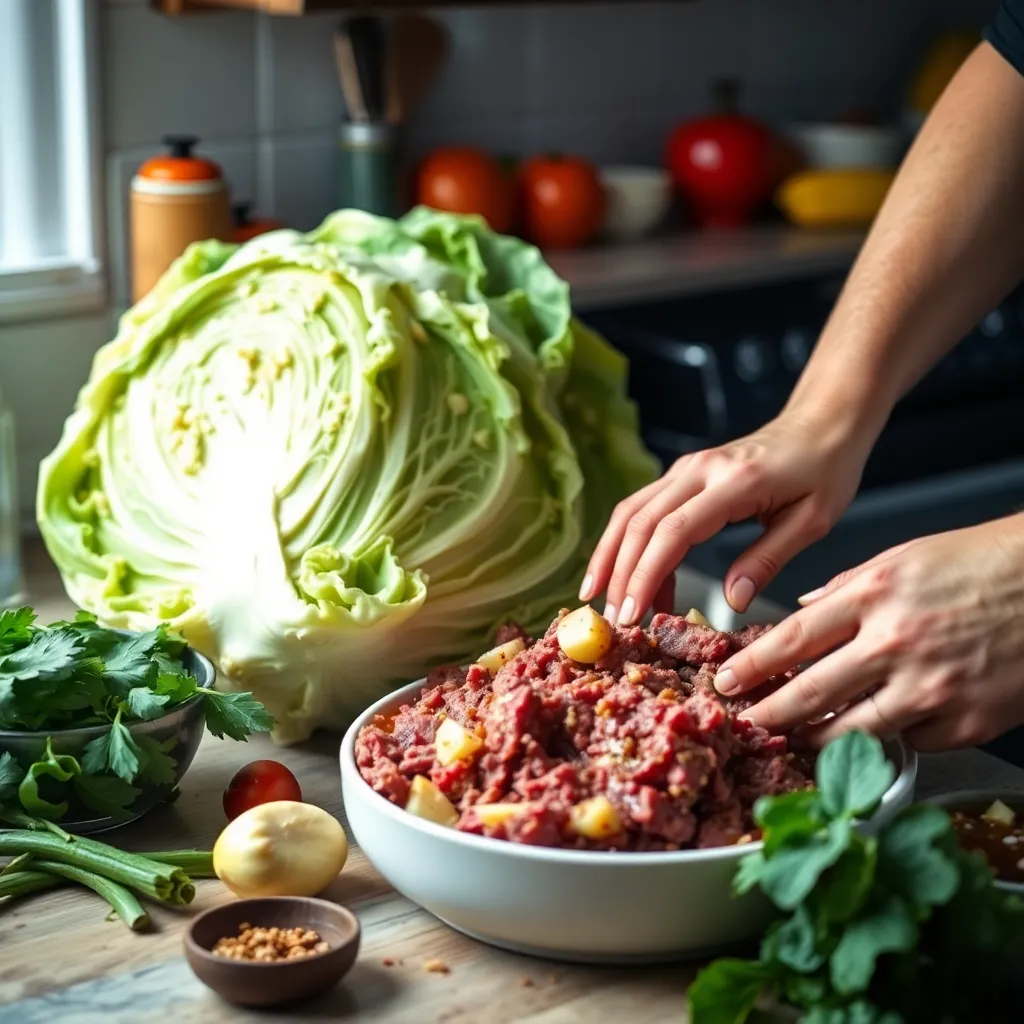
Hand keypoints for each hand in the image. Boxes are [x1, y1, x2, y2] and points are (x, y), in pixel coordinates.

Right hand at [579, 411, 871, 625]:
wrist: (821, 423)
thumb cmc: (825, 471)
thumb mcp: (812, 521)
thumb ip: (768, 559)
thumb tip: (732, 601)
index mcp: (734, 482)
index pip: (674, 530)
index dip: (647, 572)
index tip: (633, 612)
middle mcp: (699, 469)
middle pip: (640, 521)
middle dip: (619, 572)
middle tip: (612, 618)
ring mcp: (685, 468)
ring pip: (630, 511)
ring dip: (610, 556)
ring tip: (600, 599)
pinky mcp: (681, 474)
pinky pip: (642, 508)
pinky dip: (627, 543)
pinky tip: (630, 578)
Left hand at [715, 516, 1023, 751]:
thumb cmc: (979, 565)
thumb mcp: (902, 560)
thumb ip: (844, 590)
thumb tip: (802, 612)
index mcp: (873, 594)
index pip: (792, 638)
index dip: (752, 666)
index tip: (727, 680)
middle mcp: (895, 643)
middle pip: (810, 692)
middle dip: (767, 714)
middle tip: (745, 722)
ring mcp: (930, 688)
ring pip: (851, 731)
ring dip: (815, 740)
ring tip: (795, 739)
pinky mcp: (964, 722)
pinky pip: (908, 741)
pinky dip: (888, 737)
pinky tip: (875, 731)